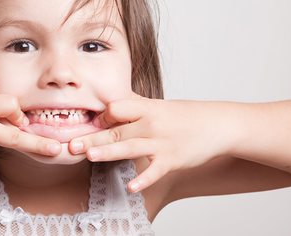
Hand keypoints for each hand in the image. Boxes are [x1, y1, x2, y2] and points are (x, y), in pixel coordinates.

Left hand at [69, 94, 234, 191]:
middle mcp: (151, 124)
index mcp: (146, 108)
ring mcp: (161, 143)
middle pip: (117, 130)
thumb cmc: (184, 115)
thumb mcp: (158, 105)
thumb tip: (109, 103)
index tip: (88, 123)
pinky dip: (144, 179)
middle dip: (93, 137)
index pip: (117, 108)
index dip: (102, 115)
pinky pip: (154, 171)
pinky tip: (131, 187)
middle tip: (72, 145)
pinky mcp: (172, 160)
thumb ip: (133, 104)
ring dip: (109, 152)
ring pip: (130, 148)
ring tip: (90, 156)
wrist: (218, 125)